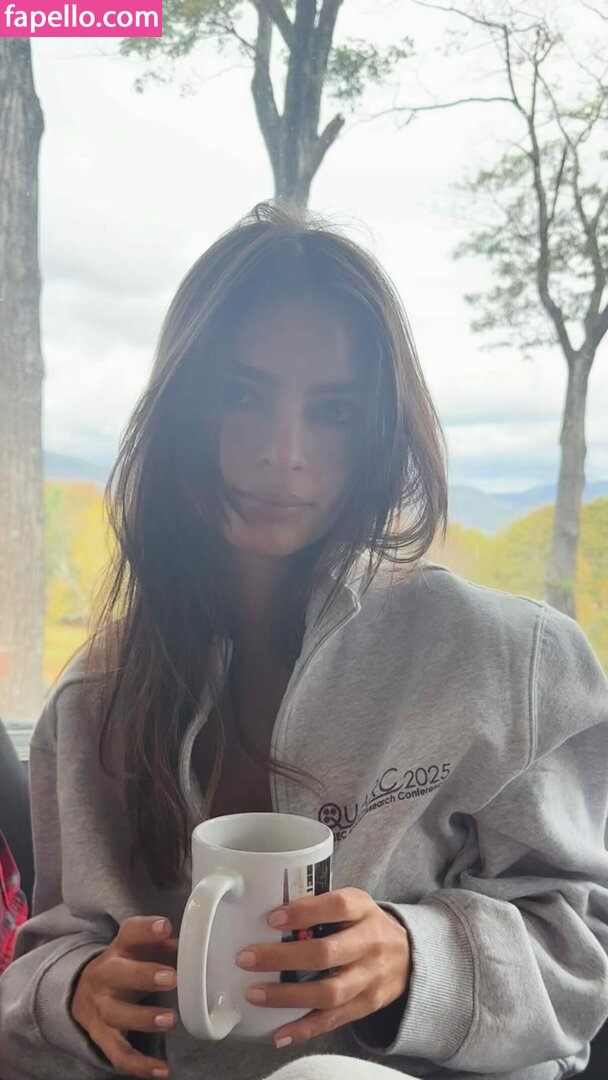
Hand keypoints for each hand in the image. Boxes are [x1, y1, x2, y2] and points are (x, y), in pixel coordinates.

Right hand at [70, 915, 177, 1078]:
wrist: (83, 990)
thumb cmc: (128, 963)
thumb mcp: (143, 949)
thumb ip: (168, 947)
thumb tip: (198, 949)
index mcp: (120, 948)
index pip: (130, 933)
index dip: (146, 929)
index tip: (165, 927)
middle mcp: (105, 975)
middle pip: (117, 974)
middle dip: (143, 976)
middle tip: (172, 978)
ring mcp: (101, 1007)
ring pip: (115, 1014)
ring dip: (143, 1018)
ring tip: (170, 1019)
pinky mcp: (101, 1036)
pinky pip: (118, 1052)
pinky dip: (138, 1065)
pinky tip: (161, 1069)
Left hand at [235, 887, 410, 1048]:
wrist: (410, 955)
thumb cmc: (366, 924)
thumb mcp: (354, 903)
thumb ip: (321, 906)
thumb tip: (271, 915)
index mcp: (364, 909)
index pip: (336, 906)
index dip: (303, 911)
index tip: (272, 919)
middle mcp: (370, 943)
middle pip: (326, 953)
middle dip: (282, 958)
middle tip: (247, 958)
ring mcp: (370, 977)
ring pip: (328, 992)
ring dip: (287, 996)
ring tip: (255, 993)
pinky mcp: (367, 1005)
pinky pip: (333, 1020)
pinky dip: (305, 1029)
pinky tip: (280, 1033)